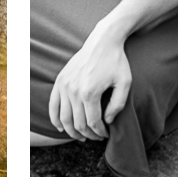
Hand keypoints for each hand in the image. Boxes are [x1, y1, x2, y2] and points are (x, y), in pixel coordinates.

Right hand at [48, 26, 131, 140]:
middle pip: (78, 123)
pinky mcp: (60, 80)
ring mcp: (65, 85)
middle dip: (89, 134)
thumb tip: (107, 121)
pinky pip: (53, 104)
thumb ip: (117, 105)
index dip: (100, 132)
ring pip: (64, 118)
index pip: (93, 123)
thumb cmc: (116, 61)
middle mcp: (74, 90)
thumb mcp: (124, 83)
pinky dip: (55, 118)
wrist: (103, 41)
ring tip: (82, 136)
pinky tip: (61, 127)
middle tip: (97, 136)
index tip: (106, 134)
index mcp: (90, 92)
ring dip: (72, 131)